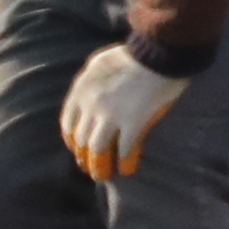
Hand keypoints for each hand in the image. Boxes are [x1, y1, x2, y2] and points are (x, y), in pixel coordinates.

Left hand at [61, 44, 185, 182]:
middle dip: (84, 157)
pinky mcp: (133, 122)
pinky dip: (125, 162)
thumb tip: (87, 96)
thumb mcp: (100, 62)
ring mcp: (111, 115)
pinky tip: (128, 169)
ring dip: (99, 166)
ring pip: (97, 149)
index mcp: (81, 89)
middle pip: (81, 139)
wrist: (160, 52)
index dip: (72, 140)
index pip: (68, 123)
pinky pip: (124, 149)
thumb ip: (90, 81)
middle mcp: (91, 104)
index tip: (78, 149)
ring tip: (104, 175)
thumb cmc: (136, 54)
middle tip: (90, 168)